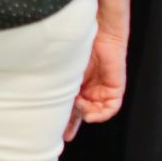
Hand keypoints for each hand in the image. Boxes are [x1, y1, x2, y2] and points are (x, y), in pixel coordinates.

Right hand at [66, 25, 128, 141]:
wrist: (98, 28)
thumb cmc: (76, 41)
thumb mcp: (63, 68)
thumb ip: (58, 83)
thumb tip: (46, 99)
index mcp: (75, 81)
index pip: (69, 104)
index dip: (63, 119)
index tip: (55, 131)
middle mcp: (88, 86)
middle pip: (81, 111)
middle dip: (73, 123)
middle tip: (64, 133)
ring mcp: (102, 88)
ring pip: (95, 111)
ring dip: (85, 113)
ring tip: (78, 106)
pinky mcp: (115, 88)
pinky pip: (111, 108)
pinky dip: (101, 114)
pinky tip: (91, 114)